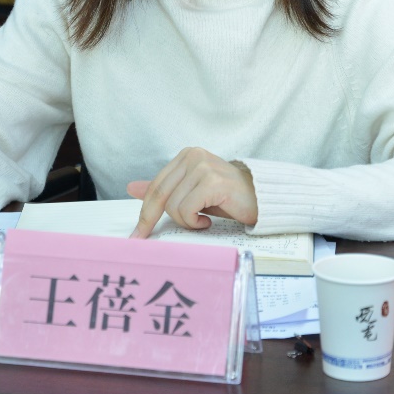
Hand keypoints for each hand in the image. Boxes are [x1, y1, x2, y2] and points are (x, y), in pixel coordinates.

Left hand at [127, 148, 258, 238]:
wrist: (261, 199)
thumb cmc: (227, 198)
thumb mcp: (192, 192)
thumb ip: (166, 189)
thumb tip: (131, 188)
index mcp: (186, 156)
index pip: (156, 186)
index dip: (145, 212)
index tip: (137, 234)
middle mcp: (193, 156)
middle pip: (159, 194)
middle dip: (152, 220)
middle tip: (148, 237)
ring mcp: (204, 167)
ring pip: (173, 205)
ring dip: (185, 221)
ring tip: (201, 220)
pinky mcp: (213, 181)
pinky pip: (188, 209)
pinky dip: (194, 222)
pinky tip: (207, 221)